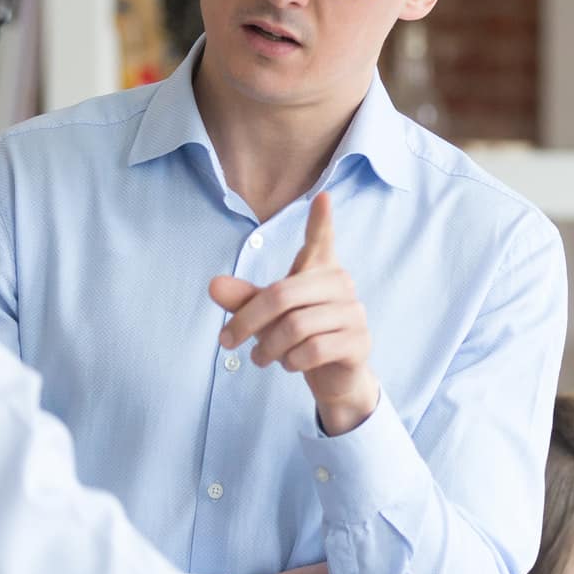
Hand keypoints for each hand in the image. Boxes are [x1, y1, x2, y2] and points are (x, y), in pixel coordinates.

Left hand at [209, 193, 379, 434]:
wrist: (333, 376)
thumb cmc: (298, 335)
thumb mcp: (266, 316)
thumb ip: (243, 300)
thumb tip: (214, 285)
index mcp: (319, 270)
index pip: (321, 240)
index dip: (321, 221)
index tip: (321, 197)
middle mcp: (341, 285)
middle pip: (281, 295)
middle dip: (247, 322)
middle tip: (226, 341)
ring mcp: (354, 313)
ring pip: (296, 327)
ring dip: (268, 348)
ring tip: (259, 358)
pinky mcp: (359, 342)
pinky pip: (313, 349)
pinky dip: (291, 361)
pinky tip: (289, 364)